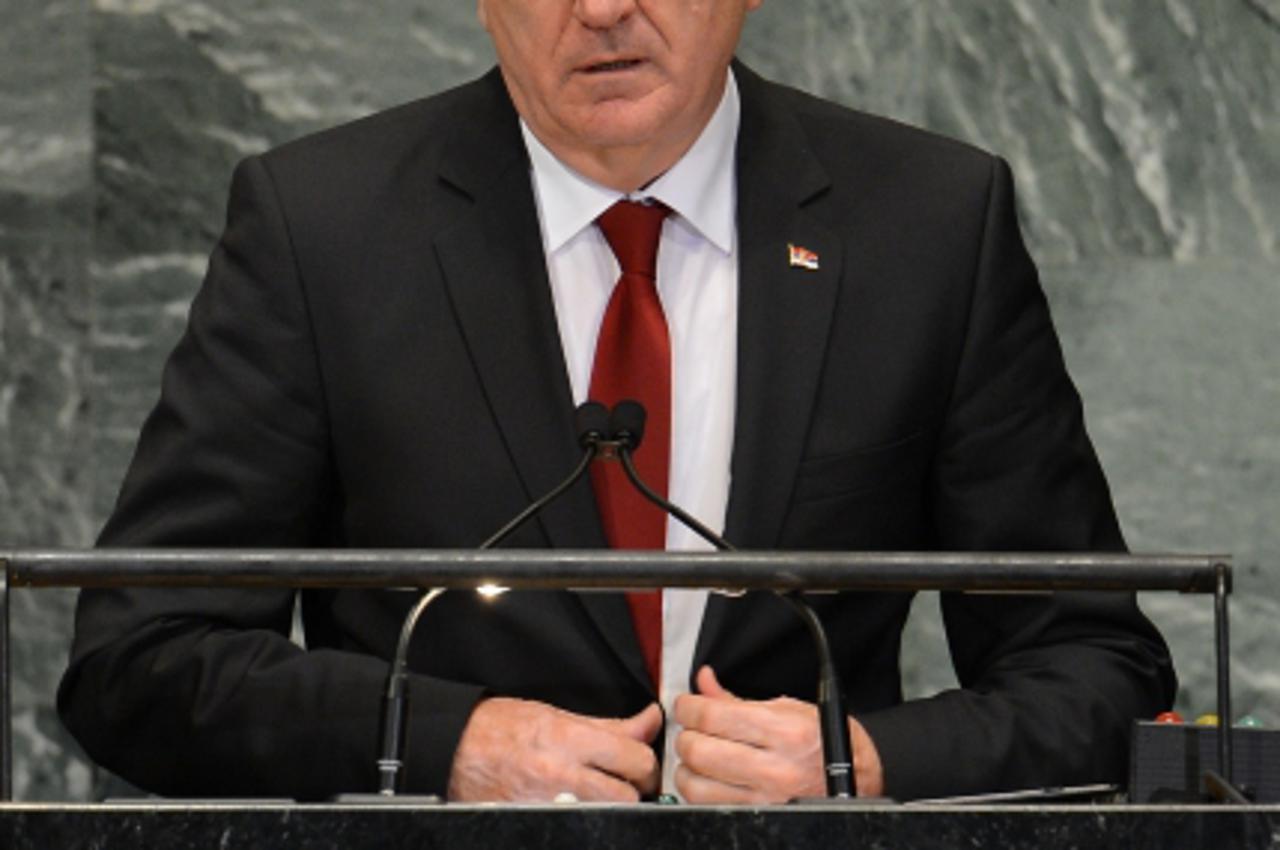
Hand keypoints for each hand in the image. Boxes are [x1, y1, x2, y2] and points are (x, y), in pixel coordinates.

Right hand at [447, 697, 661, 801]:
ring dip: (612, 804)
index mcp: (568, 739)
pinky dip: (586, 813)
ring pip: (606, 813)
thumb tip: (649, 719)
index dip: (646, 761)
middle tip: (628, 780)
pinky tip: (579, 802)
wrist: (455, 747)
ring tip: (604, 792)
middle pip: (627, 795)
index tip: (641, 760)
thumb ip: (609, 725)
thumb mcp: (557, 714)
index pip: (634, 757)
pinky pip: (578, 821)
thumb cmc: (501, 726)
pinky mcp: (538, 819)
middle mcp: (560, 774)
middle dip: (635, 789)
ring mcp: (548, 803)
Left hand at [673, 666, 883, 802]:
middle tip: (691, 728)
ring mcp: (767, 798)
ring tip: (698, 755)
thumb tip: (704, 682)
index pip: (712, 716)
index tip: (685, 704)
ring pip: (696, 786)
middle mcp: (775, 768)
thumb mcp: (788, 708)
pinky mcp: (761, 816)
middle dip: (686, 735)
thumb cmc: (826, 741)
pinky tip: (709, 777)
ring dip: (687, 768)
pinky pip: (710, 805)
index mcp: (783, 731)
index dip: (688, 707)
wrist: (860, 776)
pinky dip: (701, 790)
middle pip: (698, 751)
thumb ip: (737, 699)